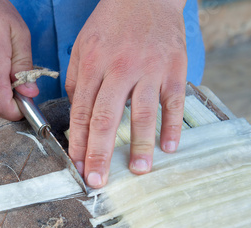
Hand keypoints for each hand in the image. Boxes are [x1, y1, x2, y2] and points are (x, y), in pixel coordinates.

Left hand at [66, 0, 187, 187]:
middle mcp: (120, 70)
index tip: (77, 167)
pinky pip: (174, 102)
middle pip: (106, 119)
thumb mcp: (82, 46)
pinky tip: (169, 147)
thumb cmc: (111, 23)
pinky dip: (173, 126)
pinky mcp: (174, 69)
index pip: (82, 113)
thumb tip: (76, 114)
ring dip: (140, 146)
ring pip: (143, 114)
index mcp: (93, 66)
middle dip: (100, 154)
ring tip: (139, 171)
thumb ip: (77, 80)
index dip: (78, 143)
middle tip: (98, 181)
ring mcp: (149, 70)